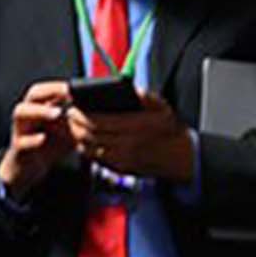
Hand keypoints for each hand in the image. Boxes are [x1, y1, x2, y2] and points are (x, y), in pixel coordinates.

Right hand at [0, 81, 75, 197]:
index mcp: (41, 107)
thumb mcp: (69, 132)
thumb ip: (80, 121)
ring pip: (21, 113)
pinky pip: (22, 141)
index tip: (76, 87)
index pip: (46, 89)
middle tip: (68, 93)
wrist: (31, 167)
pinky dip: (32, 140)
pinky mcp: (19, 148)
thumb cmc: (52, 144)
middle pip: (32, 95)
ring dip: (40, 111)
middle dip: (49, 91)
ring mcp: (21, 130)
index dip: (58, 86)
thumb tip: (104, 113)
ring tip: (57, 113)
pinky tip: (43, 138)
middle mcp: (28, 114)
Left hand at [68, 89, 194, 182]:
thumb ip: (142, 95)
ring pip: (88, 148)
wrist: (184, 159)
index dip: (80, 114)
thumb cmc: (173, 132)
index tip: (75, 107)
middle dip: (74, 124)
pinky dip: (87, 149)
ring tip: (76, 127)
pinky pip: (96, 158)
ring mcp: (123, 159)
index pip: (96, 120)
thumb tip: (125, 88)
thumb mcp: (162, 107)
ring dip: (78, 137)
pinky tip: (88, 141)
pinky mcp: (122, 169)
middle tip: (70, 116)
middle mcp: (127, 144)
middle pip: (88, 134)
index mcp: (136, 126)